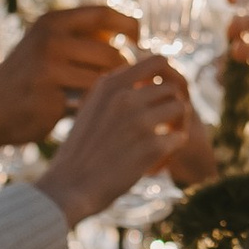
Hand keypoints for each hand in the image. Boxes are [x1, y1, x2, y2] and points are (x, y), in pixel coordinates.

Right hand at [0, 3, 136, 158]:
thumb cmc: (27, 80)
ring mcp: (48, 66)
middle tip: (128, 86)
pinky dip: (95, 108)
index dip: (129, 26)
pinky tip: (92, 115)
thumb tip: (133, 32)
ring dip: (112, 93)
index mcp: (52, 21)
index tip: (138, 42)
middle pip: (111, 53)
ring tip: (111, 101)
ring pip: (104, 79)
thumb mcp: (48, 46)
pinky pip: (89, 101)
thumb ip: (82, 39)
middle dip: (124, 73)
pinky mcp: (49, 95)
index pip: (104, 14)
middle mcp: (49, 38)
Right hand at [35, 56, 199, 224]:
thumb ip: (117, 92)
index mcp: (110, 84)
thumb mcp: (91, 108)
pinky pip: (180, 138)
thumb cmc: (80, 152)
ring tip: (165, 142)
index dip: (168, 76)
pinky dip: (173, 150)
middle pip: (172, 87)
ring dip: (178, 125)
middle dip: (173, 105)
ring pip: (180, 108)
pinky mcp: (151, 146)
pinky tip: (158, 161)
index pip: (158, 61)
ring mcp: (139, 120)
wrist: (68, 187)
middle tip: (166, 126)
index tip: (162, 96)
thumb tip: (150, 80)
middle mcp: (125, 96)